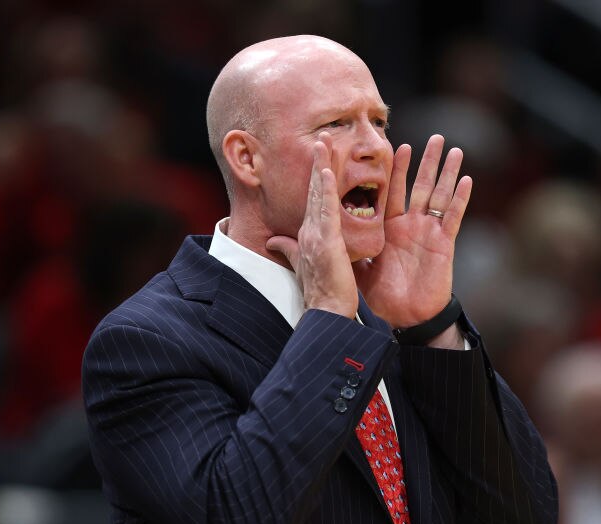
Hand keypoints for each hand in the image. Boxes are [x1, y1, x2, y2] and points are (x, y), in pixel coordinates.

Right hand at [267, 135, 357, 318]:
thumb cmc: (321, 293)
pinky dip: (325, 190)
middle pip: (313, 188)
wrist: (325, 312)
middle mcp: (310, 230)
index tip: (321, 152)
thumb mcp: (303, 266)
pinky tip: (327, 171)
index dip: (315, 174)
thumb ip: (289, 250)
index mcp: (309, 234)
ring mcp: (316, 234)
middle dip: (318, 160)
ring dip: (321, 165)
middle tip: (323, 133)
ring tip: (324, 140)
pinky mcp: (325, 241)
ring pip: (318, 193)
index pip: (313, 198)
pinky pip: (325, 210)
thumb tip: (273, 241)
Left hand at [354, 134, 471, 330]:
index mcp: (390, 228)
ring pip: (439, 195)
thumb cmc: (383, 296)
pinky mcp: (443, 244)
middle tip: (435, 137)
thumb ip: (344, 246)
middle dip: (427, 161)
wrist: (405, 319)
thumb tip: (319, 233)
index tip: (397, 145)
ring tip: (453, 149)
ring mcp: (428, 233)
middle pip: (420, 186)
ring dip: (447, 172)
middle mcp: (410, 226)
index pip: (392, 191)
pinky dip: (460, 199)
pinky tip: (466, 180)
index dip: (396, 170)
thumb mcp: (357, 267)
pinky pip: (452, 218)